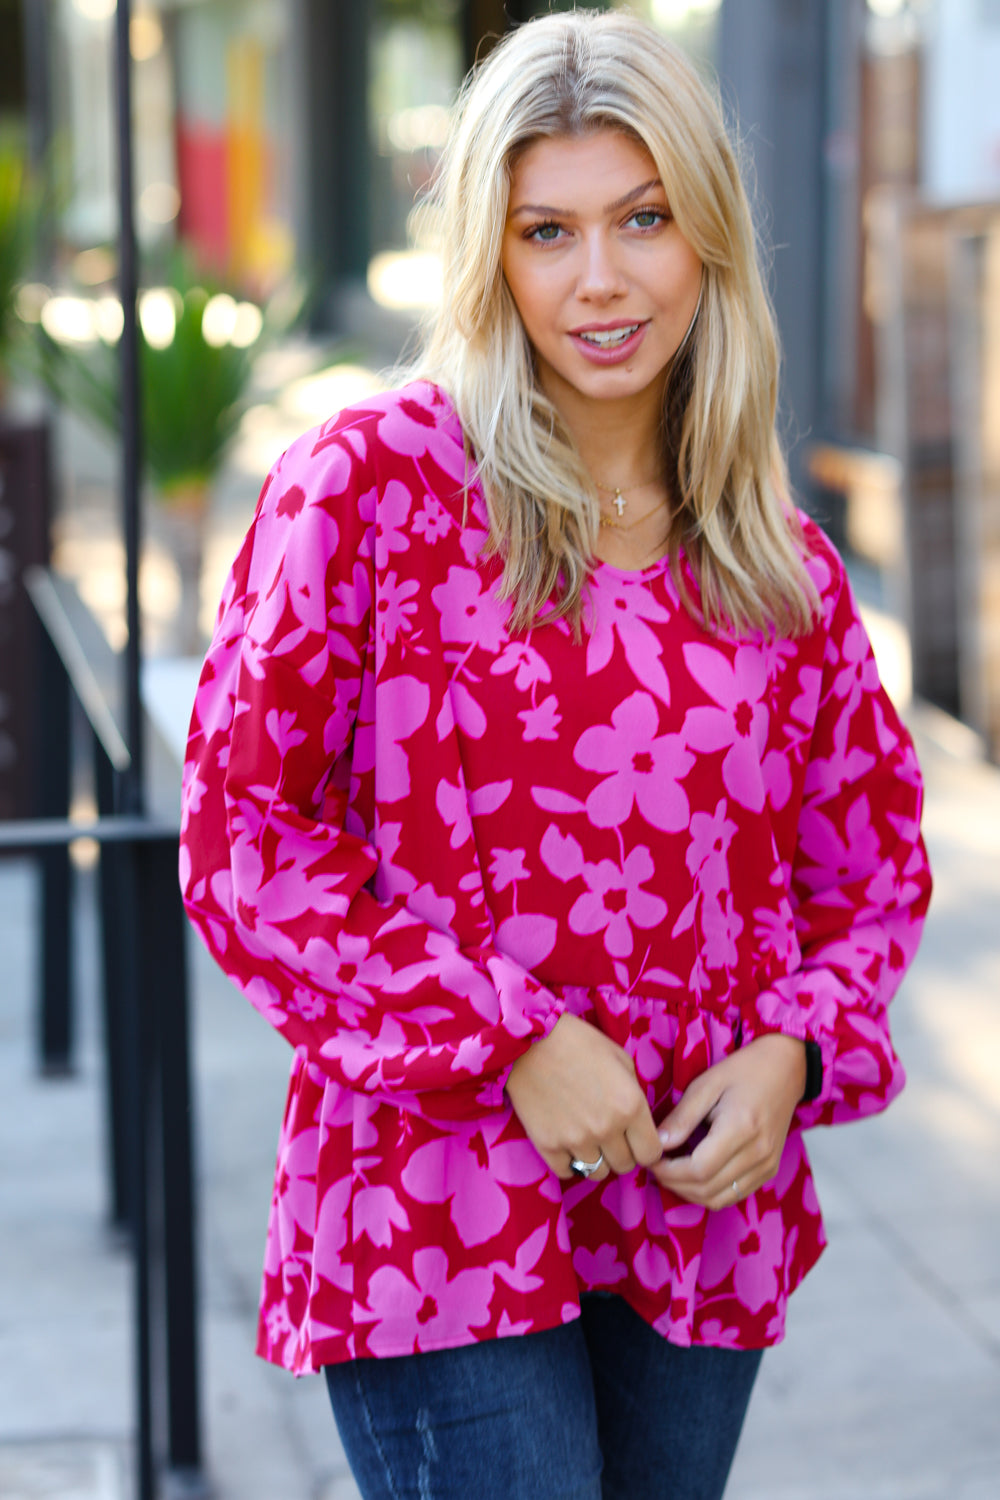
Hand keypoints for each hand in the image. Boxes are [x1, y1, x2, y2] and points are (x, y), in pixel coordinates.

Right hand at [505, 1013, 662, 1180]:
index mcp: (631, 1105)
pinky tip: (567, 1141)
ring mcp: (576, 1140)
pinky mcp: (548, 1145)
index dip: (645, 1147)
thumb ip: (634, 1093)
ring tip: (587, 1138)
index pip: (651, 1154)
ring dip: (596, 1159)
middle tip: (609, 1134)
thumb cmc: (578, 1042)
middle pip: (625, 1166)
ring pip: (598, 1173)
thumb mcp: (620, 1058)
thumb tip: (639, 1122)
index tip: (635, 1139)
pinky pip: (567, 1172)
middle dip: (621, 1152)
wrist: (530, 1040)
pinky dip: (569, 1161)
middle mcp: (607, 1128)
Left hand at [651, 1034, 806, 1209]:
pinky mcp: (769, 1171)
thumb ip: (682, 1117)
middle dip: (675, 1184)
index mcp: (741, 1128)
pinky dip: (710, 1193)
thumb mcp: (707, 1084)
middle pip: (708, 1189)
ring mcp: (767, 1165)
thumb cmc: (744, 1071)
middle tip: (656, 1167)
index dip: (670, 1172)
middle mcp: (758, 1153)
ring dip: (690, 1193)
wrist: (785, 1069)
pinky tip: (695, 1176)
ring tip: (672, 1173)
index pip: (699, 1169)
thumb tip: (658, 1144)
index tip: (651, 1160)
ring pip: (721, 1199)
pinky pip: (735, 1195)